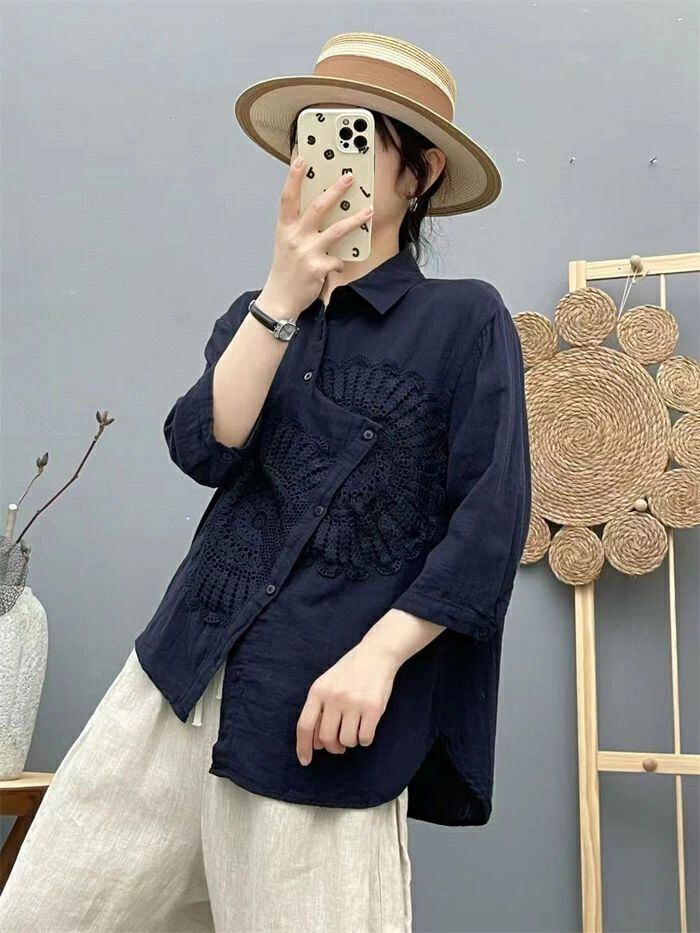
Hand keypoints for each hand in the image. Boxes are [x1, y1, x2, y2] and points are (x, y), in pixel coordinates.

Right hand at [256, 156, 373, 319]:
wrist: (281, 297)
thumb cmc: (286, 268)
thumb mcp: (286, 242)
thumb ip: (299, 225)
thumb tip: (321, 206)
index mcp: (285, 227)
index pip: (287, 197)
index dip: (293, 177)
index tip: (302, 159)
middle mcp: (295, 237)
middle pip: (317, 207)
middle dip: (335, 190)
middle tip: (349, 177)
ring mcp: (307, 252)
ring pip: (336, 230)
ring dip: (355, 219)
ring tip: (369, 210)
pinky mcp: (318, 268)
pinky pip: (338, 259)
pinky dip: (341, 261)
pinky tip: (339, 265)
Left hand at [295, 638, 399, 766]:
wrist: (376, 654)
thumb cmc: (349, 672)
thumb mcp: (327, 684)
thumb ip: (318, 709)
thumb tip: (315, 743)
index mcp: (318, 691)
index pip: (305, 725)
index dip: (303, 747)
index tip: (306, 761)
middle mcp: (334, 697)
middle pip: (326, 739)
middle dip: (333, 747)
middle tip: (339, 745)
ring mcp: (354, 702)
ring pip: (346, 741)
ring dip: (350, 742)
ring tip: (354, 728)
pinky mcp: (373, 708)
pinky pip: (365, 738)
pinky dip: (365, 739)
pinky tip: (366, 727)